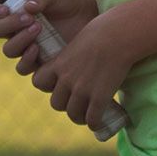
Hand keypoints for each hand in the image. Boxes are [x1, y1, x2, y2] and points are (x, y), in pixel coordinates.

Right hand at [0, 0, 98, 81]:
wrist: (90, 19)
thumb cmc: (69, 2)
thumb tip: (27, 6)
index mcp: (12, 10)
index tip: (2, 8)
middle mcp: (14, 30)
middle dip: (8, 24)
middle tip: (28, 18)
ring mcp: (25, 48)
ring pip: (8, 51)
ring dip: (19, 40)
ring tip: (37, 29)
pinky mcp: (39, 65)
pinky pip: (24, 69)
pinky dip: (27, 59)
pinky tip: (39, 49)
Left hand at [29, 9, 134, 131]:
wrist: (118, 35)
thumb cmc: (101, 32)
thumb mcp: (78, 42)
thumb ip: (73, 57)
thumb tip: (79, 63)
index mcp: (58, 63)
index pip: (39, 82)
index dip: (48, 86)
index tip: (59, 84)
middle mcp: (66, 79)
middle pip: (56, 104)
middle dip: (65, 105)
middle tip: (77, 103)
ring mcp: (82, 89)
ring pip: (73, 114)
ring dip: (80, 117)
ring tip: (88, 115)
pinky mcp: (99, 97)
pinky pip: (92, 119)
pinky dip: (94, 123)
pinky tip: (98, 121)